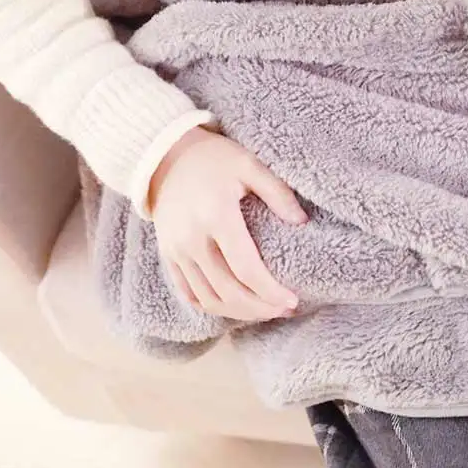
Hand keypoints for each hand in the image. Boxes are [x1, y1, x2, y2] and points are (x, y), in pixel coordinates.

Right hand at [150, 126, 306, 320]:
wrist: (165, 155)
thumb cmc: (215, 158)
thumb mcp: (250, 165)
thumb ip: (277, 192)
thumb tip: (302, 222)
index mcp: (216, 216)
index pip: (246, 268)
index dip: (270, 290)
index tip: (293, 300)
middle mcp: (192, 239)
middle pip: (228, 290)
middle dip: (260, 307)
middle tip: (285, 309)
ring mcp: (176, 250)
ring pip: (208, 298)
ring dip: (238, 312)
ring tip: (265, 311)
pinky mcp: (168, 255)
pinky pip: (189, 293)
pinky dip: (212, 306)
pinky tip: (235, 306)